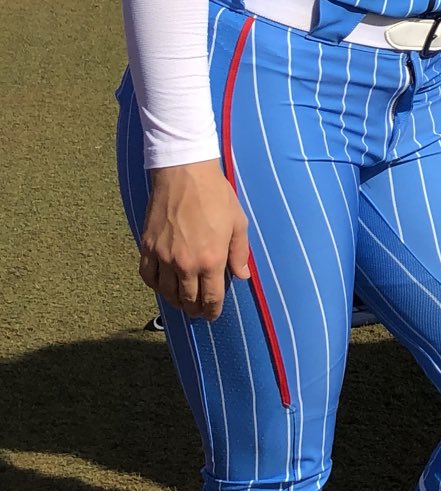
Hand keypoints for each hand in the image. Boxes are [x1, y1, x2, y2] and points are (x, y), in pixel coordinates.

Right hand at [137, 161, 249, 320]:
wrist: (184, 175)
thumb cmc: (216, 196)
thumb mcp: (238, 223)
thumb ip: (240, 253)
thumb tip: (243, 276)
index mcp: (211, 259)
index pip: (211, 297)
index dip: (212, 310)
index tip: (212, 315)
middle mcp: (185, 263)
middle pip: (187, 299)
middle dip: (194, 309)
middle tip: (198, 312)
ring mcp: (163, 256)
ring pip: (166, 292)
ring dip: (175, 301)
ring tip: (182, 302)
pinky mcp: (147, 247)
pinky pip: (147, 276)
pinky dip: (155, 286)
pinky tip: (163, 286)